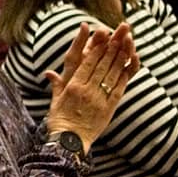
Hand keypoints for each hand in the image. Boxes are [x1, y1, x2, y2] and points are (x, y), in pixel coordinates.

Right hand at [41, 23, 138, 146]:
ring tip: (125, 44)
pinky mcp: (109, 108)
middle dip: (110, 48)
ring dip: (119, 58)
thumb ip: (56, 85)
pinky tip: (128, 65)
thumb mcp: (55, 101)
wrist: (69, 142)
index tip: (102, 35)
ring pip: (111, 74)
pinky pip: (118, 88)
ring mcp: (99, 99)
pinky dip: (124, 76)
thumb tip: (48, 72)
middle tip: (118, 33)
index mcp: (73, 87)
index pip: (87, 63)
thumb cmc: (59, 122)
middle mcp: (87, 91)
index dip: (96, 48)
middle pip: (101, 65)